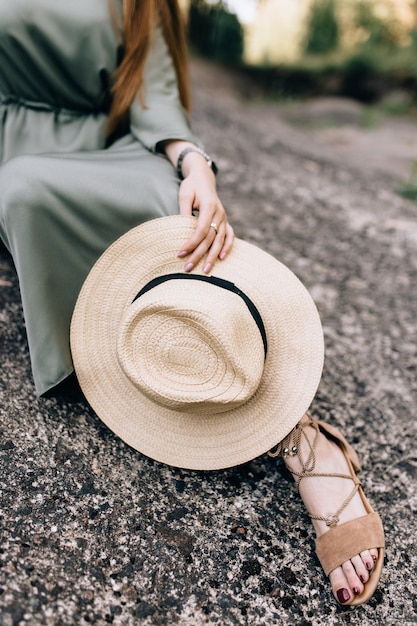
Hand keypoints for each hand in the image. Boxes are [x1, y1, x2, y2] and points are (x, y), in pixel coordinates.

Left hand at [176, 155, 234, 273]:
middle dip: (199, 255)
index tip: (179, 254)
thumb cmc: (191, 186)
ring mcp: (224, 218)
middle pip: (210, 239)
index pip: (201, 230)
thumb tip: (182, 230)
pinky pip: (230, 236)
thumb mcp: (184, 195)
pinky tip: (222, 258)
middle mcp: (220, 213)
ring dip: (212, 256)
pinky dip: (227, 247)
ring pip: (220, 240)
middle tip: (188, 268)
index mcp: (210, 206)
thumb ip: (184, 211)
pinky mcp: (225, 221)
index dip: (191, 243)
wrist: (203, 178)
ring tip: (206, 271)